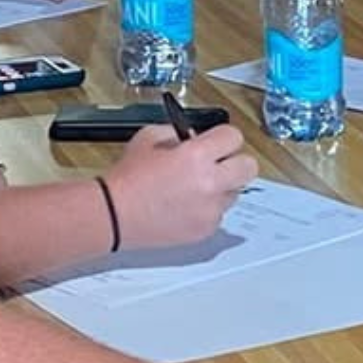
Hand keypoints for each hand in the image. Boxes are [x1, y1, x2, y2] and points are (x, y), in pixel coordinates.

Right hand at [100, 124, 258, 250]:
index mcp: (196, 156)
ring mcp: (210, 209)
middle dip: (235, 162)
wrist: (113, 215)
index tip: (217, 141)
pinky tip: (186, 205)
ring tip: (194, 187)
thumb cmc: (127, 180)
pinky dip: (208, 208)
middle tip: (218, 163)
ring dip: (222, 186)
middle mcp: (210, 183)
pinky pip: (219, 214)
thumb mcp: (149, 138)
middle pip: (249, 166)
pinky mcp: (206, 229)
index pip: (234, 137)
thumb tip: (197, 136)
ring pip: (235, 192)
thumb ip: (177, 133)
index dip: (223, 138)